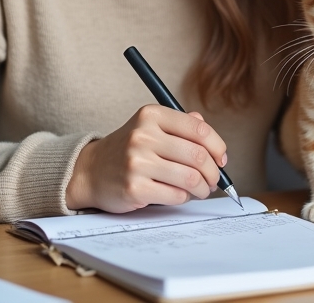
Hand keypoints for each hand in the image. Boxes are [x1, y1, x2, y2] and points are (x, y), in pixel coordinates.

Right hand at [66, 105, 226, 212]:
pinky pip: (176, 195)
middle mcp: (143, 135)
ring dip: (203, 188)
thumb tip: (216, 146)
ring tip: (201, 189)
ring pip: (190, 178)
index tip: (222, 158)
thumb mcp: (151, 126)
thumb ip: (183, 126)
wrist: (91, 170)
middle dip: (214, 172)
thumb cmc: (129, 149)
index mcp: (151, 114)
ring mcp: (137, 162)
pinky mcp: (135, 188)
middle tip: (214, 179)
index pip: (199, 129)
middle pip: (198, 155)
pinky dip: (184, 198)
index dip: (218, 146)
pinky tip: (180, 194)